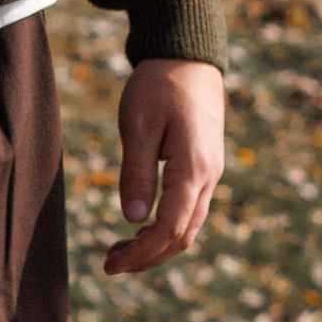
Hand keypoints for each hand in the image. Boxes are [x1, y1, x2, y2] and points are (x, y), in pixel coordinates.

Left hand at [101, 59, 225, 276]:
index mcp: (194, 168)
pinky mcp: (205, 167)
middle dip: (148, 257)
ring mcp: (210, 172)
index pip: (170, 228)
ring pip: (188, 225)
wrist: (188, 57)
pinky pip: (189, 209)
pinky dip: (166, 227)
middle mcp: (209, 176)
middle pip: (183, 235)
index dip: (142, 254)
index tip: (111, 265)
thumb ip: (137, 173)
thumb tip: (132, 219)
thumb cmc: (159, 86)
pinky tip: (141, 227)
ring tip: (120, 251)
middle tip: (111, 264)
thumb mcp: (139, 126)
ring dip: (156, 245)